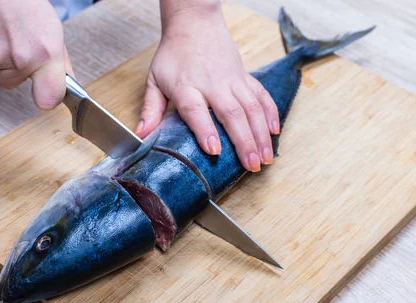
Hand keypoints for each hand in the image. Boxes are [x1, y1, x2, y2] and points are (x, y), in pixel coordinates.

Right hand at [0, 0, 71, 109]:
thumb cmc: (24, 1)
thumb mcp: (52, 30)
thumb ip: (58, 62)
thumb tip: (64, 84)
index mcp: (43, 54)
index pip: (47, 98)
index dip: (46, 98)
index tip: (46, 95)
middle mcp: (18, 57)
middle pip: (10, 83)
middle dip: (13, 69)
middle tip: (17, 44)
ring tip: (3, 30)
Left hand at [136, 1, 279, 170]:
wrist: (194, 23)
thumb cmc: (173, 55)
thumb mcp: (155, 80)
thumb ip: (151, 109)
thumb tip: (141, 135)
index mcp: (187, 87)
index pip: (196, 111)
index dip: (206, 131)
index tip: (214, 150)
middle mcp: (213, 84)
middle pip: (232, 114)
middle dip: (244, 142)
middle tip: (251, 165)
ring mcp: (232, 80)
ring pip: (252, 108)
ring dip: (261, 134)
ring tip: (265, 158)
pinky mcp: (245, 76)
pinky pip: (262, 95)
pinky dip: (271, 113)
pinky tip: (275, 132)